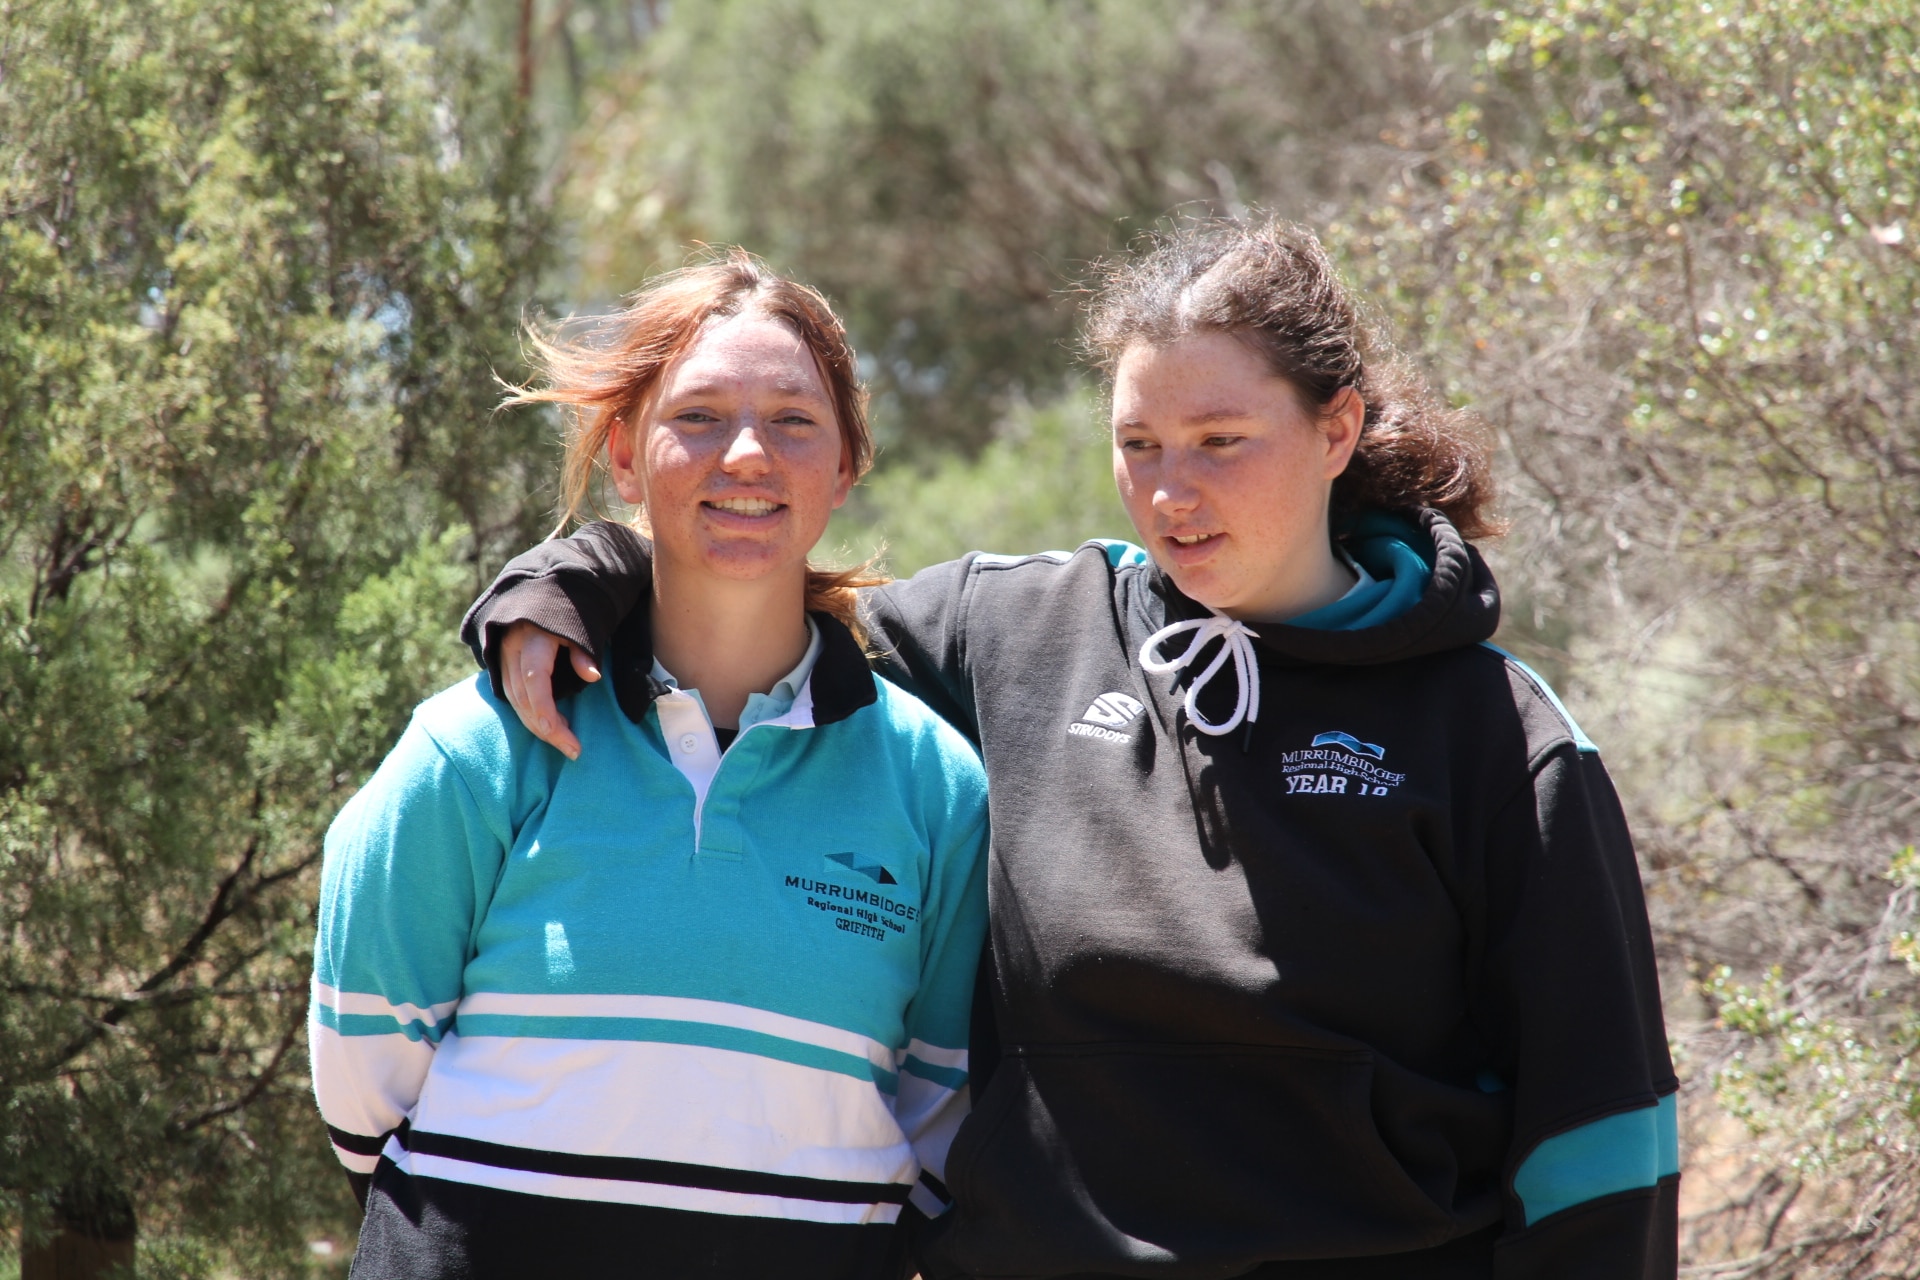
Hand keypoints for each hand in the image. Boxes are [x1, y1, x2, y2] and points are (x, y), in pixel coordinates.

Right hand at [501, 621, 599, 759]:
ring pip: (515, 701)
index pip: (534, 680)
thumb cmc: (565, 613)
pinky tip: (550, 726)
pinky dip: (530, 715)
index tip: (558, 732)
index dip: (544, 708)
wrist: (537, 595)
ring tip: (566, 741)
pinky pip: (512, 698)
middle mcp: (512, 651)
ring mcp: (503, 659)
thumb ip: (583, 651)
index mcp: (532, 639)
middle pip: (524, 698)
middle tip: (573, 750)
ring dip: (539, 725)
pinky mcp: (501, 667)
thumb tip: (593, 676)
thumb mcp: (578, 626)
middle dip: (547, 728)